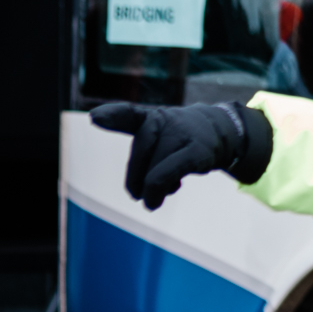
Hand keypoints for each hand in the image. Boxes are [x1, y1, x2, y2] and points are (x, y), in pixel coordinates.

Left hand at [89, 102, 271, 211]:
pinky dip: (160, 189)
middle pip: (140, 155)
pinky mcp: (197, 152)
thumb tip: (125, 170)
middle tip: (136, 194)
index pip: (128, 114)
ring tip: (158, 195)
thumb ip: (135, 146)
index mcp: (150, 117)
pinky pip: (169, 173)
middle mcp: (164, 121)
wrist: (218, 131)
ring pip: (154, 172)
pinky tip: (159, 198)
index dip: (112, 116)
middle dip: (135, 179)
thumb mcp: (154, 132)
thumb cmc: (177, 136)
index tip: (94, 117)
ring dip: (153, 191)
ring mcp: (182, 135)